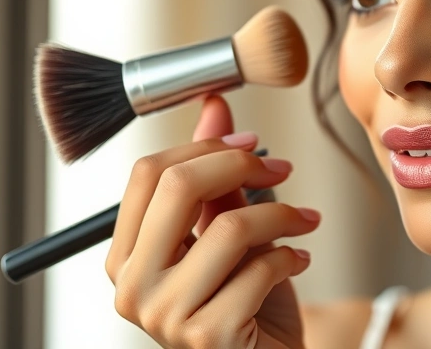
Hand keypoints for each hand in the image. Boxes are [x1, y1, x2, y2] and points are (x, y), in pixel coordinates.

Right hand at [105, 95, 317, 348]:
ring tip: (305, 223)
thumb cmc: (246, 304)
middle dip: (242, 165)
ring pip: (229, 226)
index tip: (252, 143)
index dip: (208, 147)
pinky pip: (260, 268)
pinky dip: (291, 256)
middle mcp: (132, 286)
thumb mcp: (227, 233)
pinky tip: (298, 261)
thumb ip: (214, 176)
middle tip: (282, 170)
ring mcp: (165, 315)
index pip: (149, 173)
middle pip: (178, 186)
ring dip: (282, 216)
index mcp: (125, 256)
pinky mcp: (207, 336)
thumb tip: (213, 105)